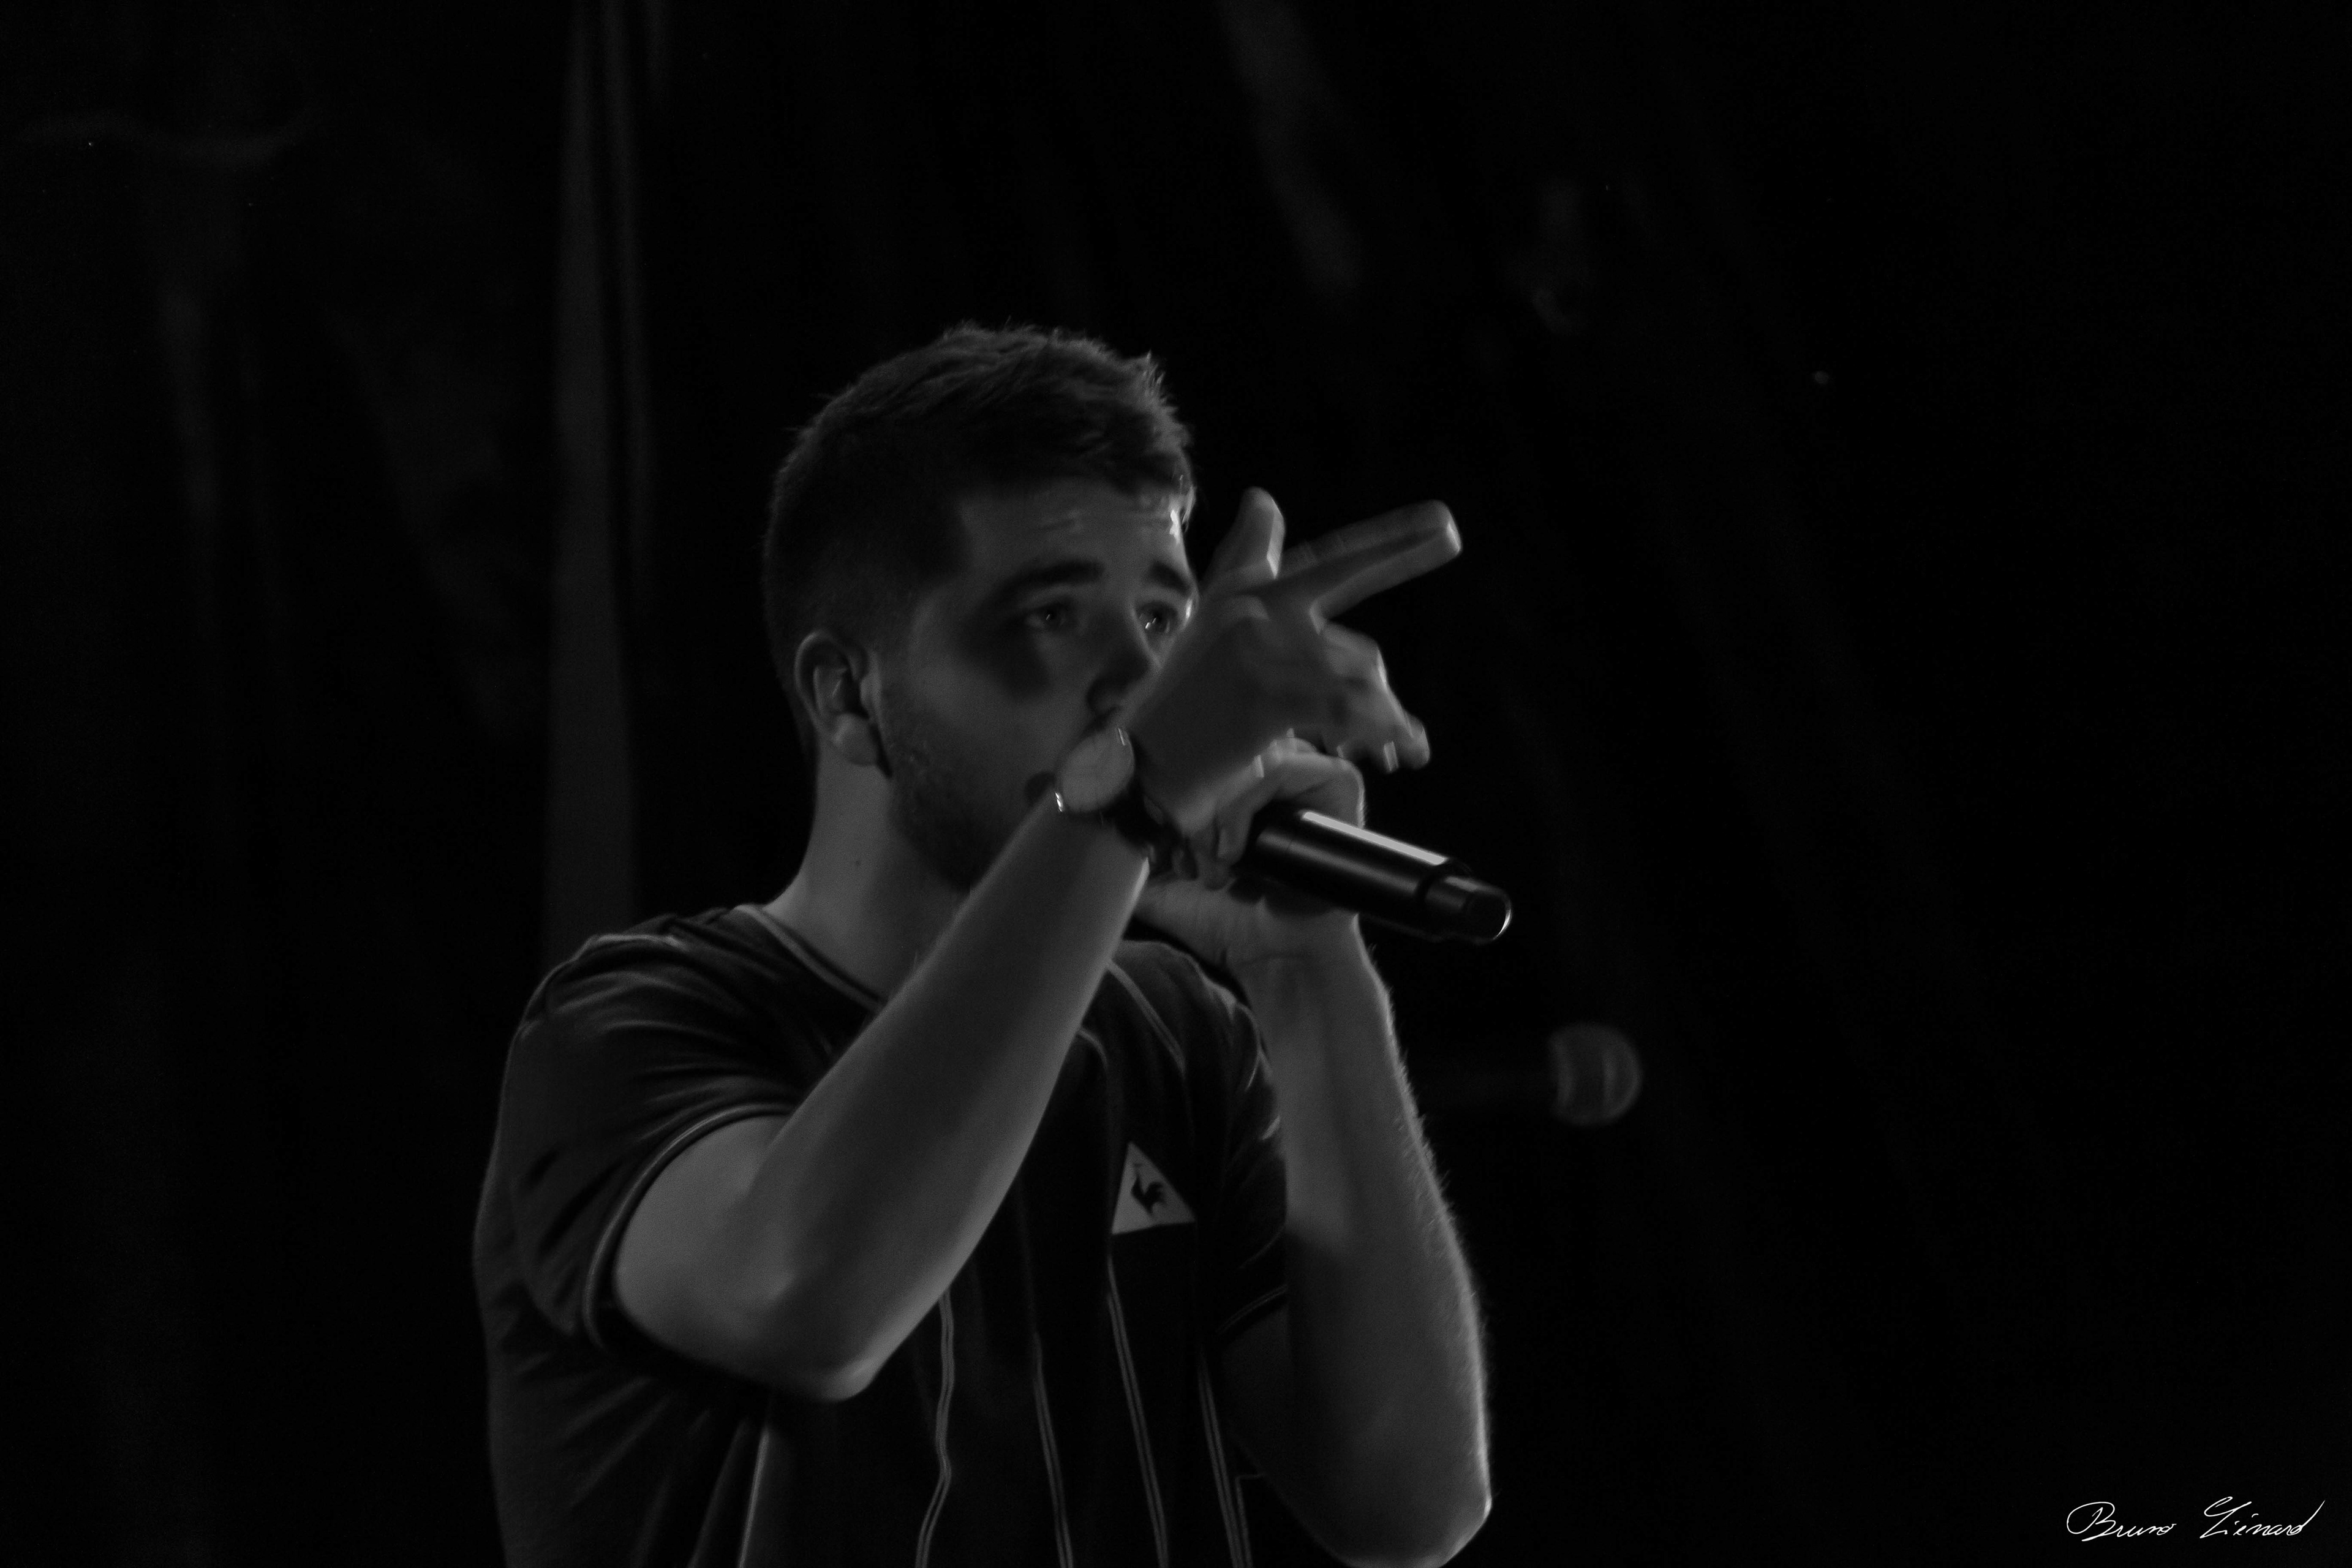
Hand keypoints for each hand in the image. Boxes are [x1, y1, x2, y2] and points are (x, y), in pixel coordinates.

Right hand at [1122, 489, 1457, 832]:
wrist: (1133, 772)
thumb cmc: (1178, 708)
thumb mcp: (1209, 626)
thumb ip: (1245, 563)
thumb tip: (1265, 497)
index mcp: (1246, 592)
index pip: (1333, 562)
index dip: (1393, 543)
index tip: (1445, 526)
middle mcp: (1252, 610)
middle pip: (1355, 647)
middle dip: (1386, 685)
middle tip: (1430, 653)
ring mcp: (1256, 651)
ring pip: (1357, 683)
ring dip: (1387, 725)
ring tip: (1401, 753)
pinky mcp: (1263, 695)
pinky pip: (1346, 710)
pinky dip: (1381, 734)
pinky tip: (1401, 753)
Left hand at [1134, 737, 1368, 974]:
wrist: (1275, 958)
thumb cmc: (1229, 920)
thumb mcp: (1163, 882)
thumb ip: (1129, 856)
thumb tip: (1079, 839)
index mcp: (1238, 777)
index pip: (1196, 743)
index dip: (1167, 778)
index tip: (1155, 831)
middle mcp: (1274, 766)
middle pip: (1217, 746)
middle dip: (1187, 803)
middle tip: (1181, 857)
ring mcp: (1307, 770)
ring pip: (1244, 756)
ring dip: (1214, 811)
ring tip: (1212, 865)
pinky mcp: (1338, 783)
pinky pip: (1281, 768)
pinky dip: (1244, 808)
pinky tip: (1235, 852)